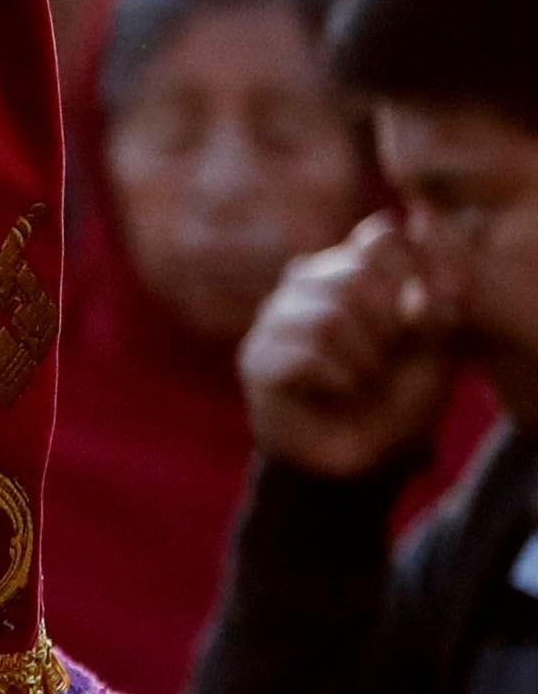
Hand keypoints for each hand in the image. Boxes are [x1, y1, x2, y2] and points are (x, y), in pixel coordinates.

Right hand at [239, 213, 458, 477]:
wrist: (367, 456)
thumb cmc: (401, 395)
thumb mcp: (435, 343)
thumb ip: (429, 295)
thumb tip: (413, 245)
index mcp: (354, 268)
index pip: (381, 236)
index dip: (414, 274)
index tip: (427, 316)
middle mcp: (309, 284)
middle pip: (356, 273)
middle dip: (390, 323)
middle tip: (392, 356)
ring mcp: (276, 320)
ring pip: (329, 315)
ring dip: (366, 356)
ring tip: (368, 377)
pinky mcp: (258, 361)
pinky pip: (306, 354)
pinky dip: (342, 378)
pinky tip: (344, 391)